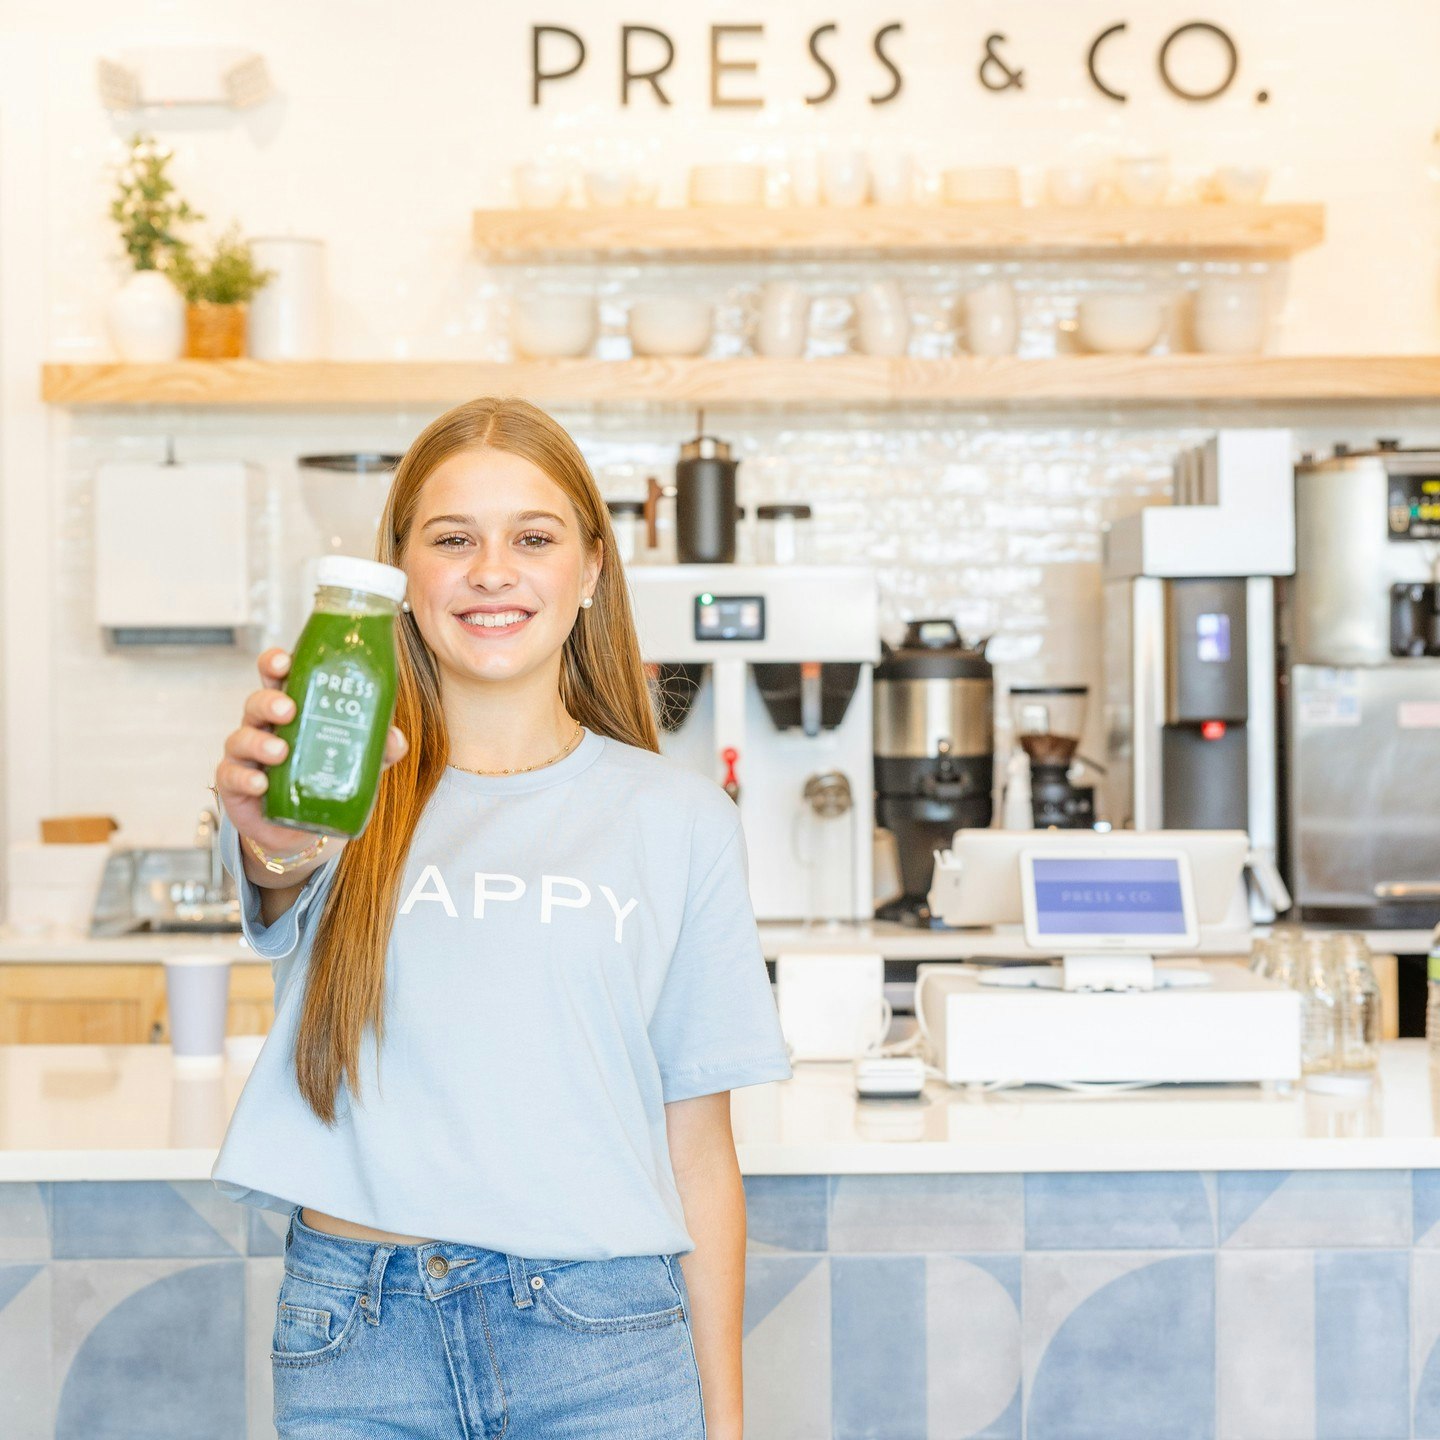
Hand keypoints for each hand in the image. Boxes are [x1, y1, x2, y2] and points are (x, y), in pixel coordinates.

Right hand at [215, 646, 407, 855]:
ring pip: (241, 737)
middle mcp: (265, 726)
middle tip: (289, 709)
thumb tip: (395, 738)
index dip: (276, 663)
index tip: (285, 661)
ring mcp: (247, 754)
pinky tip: (261, 784)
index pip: (278, 676)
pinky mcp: (235, 784)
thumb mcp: (358, 762)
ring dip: (259, 741)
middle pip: (257, 700)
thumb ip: (377, 748)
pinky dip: (246, 778)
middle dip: (270, 700)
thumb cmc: (326, 778)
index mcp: (294, 709)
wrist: (304, 827)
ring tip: (281, 751)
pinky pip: (231, 776)